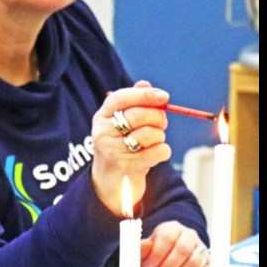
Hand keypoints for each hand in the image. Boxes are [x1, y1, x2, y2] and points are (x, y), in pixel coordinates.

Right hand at [91, 80, 171, 213]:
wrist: (112, 182)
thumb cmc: (121, 147)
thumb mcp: (122, 124)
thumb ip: (134, 103)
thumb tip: (145, 84)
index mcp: (101, 117)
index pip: (121, 98)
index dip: (144, 95)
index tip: (164, 97)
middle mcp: (102, 132)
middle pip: (139, 115)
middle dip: (159, 118)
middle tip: (162, 124)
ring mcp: (112, 151)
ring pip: (150, 134)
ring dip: (160, 137)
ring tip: (154, 142)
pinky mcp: (125, 167)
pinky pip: (158, 152)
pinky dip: (163, 152)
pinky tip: (155, 155)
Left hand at [140, 221, 208, 266]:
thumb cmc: (152, 262)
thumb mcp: (142, 256)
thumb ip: (141, 250)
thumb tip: (144, 244)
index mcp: (171, 229)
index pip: (167, 237)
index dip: (156, 255)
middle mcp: (189, 236)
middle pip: (182, 250)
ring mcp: (201, 251)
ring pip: (194, 263)